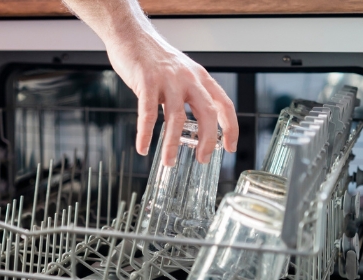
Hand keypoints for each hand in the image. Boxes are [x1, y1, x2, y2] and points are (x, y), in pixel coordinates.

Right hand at [62, 0, 238, 165]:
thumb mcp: (181, 73)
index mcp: (200, 78)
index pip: (224, 104)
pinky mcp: (146, 82)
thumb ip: (189, 94)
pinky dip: (145, 134)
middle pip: (207, 113)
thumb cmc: (154, 58)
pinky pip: (148, 113)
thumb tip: (194, 122)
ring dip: (173, 144)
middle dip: (207, 140)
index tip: (230, 147)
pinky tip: (142, 148)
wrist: (131, 35)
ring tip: (169, 162)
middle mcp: (188, 78)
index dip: (231, 127)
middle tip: (202, 159)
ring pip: (177, 118)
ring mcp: (168, 80)